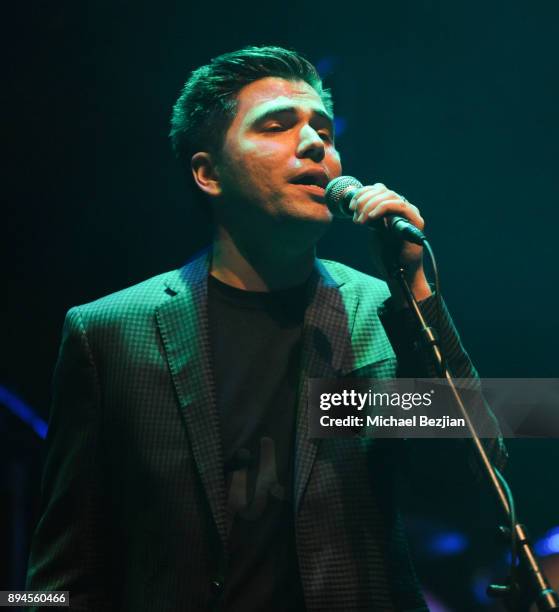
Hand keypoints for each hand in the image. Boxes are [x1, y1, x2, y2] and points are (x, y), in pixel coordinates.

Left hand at [349, 183, 430, 303]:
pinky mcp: (416, 221)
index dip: (363, 193)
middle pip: (383, 190)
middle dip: (364, 199)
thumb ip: (370, 218)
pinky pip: (399, 206)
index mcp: (392, 208)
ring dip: (370, 205)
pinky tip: (370, 218)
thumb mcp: (374, 231)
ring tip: (360, 221)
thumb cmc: (386, 255)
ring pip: (390, 196)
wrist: (398, 273)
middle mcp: (403, 207)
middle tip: (354, 214)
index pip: (379, 189)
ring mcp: (410, 213)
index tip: (351, 206)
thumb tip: (356, 205)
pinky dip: (382, 208)